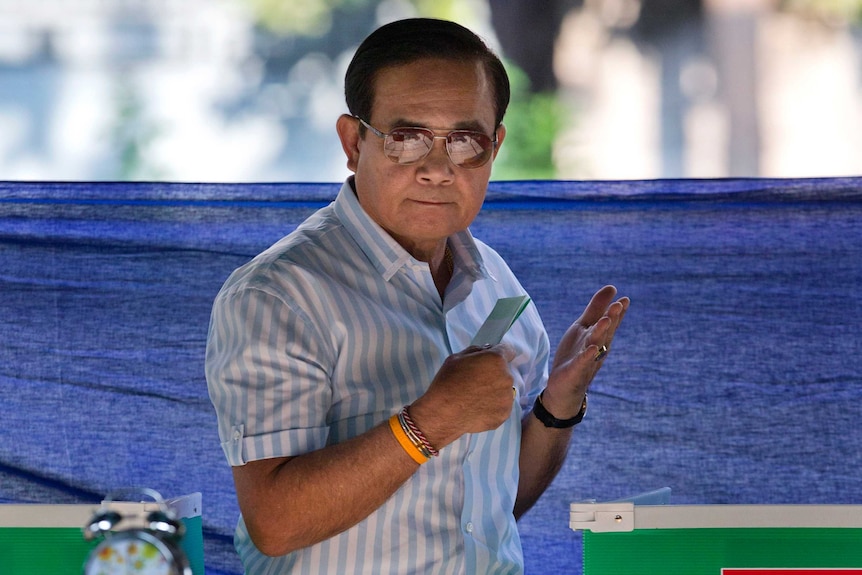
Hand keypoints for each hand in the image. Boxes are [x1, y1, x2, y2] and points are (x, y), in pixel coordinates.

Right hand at [409, 343, 516, 447]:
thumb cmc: (447, 382)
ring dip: (494, 391)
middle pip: (504, 372)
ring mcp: (507, 398)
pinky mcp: (504, 414)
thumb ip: (476, 351)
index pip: (508, 351)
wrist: (443, 414)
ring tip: (475, 398)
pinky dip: (493, 406)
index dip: (498, 354)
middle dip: (493, 374)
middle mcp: (506, 378)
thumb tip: (488, 350)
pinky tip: (478, 408)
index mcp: (496, 360)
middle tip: (475, 383)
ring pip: (503, 390)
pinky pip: (501, 406)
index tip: (490, 361)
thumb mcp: (456, 357)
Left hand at [542, 285, 628, 417]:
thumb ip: (596, 309)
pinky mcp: (576, 371)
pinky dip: (587, 356)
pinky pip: (583, 362)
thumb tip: (612, 287)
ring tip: (606, 320)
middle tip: (619, 305)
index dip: (617, 312)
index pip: (611, 322)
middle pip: (606, 331)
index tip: (625, 299)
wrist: (564, 387)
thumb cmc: (576, 354)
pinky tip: (592, 348)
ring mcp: (588, 360)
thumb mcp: (584, 327)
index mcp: (600, 336)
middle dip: (612, 318)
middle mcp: (598, 347)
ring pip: (596, 344)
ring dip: (601, 332)